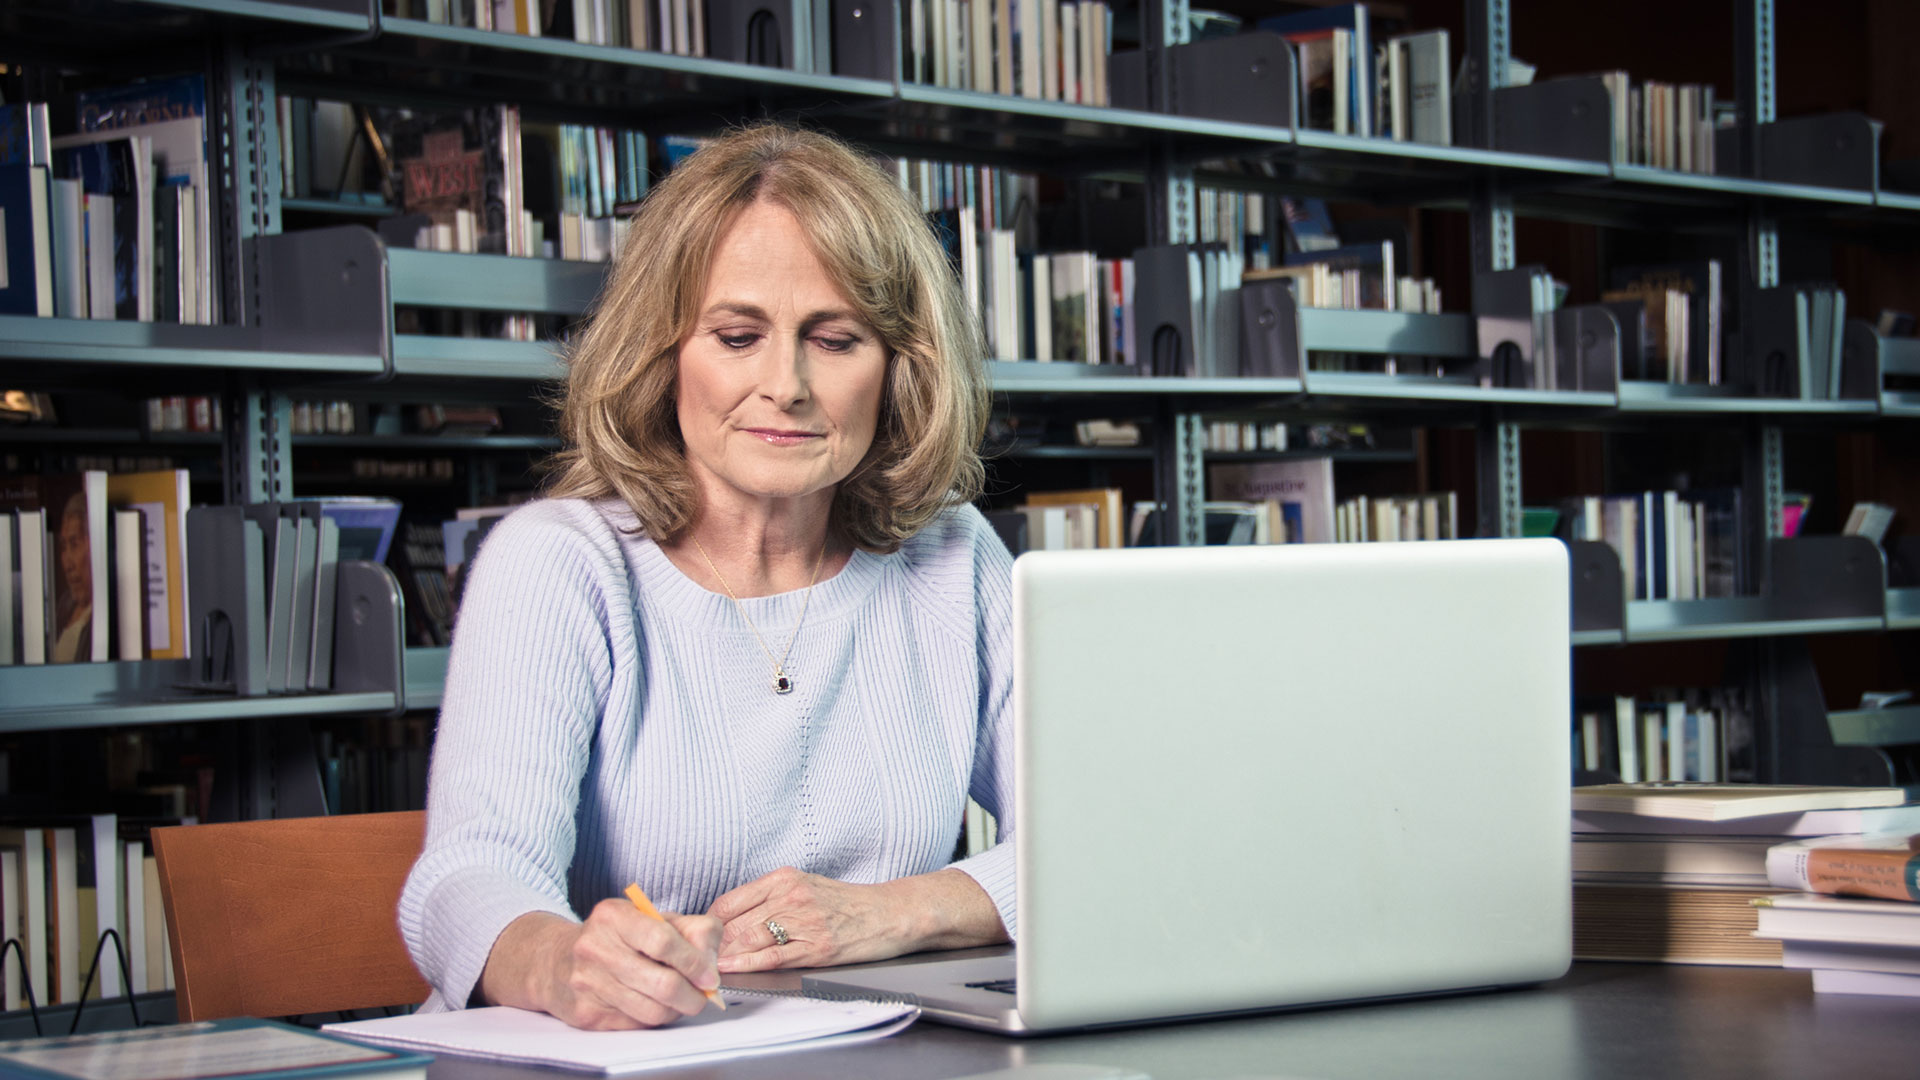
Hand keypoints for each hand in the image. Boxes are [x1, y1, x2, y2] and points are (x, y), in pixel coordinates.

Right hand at [501, 903, 722, 1029]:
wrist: (554, 961)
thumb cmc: (613, 938)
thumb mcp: (650, 918)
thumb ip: (690, 930)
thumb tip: (711, 963)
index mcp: (614, 916)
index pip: (663, 941)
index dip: (694, 962)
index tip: (710, 976)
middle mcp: (595, 947)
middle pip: (662, 983)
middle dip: (692, 996)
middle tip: (702, 997)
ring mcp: (587, 983)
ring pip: (652, 1010)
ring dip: (676, 1010)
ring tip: (680, 1001)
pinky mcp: (585, 1013)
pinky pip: (635, 1024)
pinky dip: (653, 1018)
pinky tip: (651, 1004)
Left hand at [707, 867, 915, 973]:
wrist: (889, 913)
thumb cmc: (848, 902)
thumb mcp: (807, 885)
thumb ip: (772, 897)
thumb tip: (733, 918)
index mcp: (785, 878)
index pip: (731, 900)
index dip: (709, 922)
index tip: (702, 937)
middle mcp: (791, 896)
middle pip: (735, 921)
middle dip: (712, 943)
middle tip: (696, 957)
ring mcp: (803, 921)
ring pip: (749, 938)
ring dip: (723, 955)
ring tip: (706, 966)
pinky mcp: (816, 947)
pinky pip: (772, 957)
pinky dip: (746, 964)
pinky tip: (731, 969)